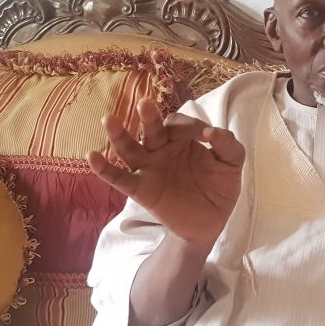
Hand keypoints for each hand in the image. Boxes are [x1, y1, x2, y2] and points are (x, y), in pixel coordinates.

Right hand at [87, 98, 245, 247]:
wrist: (212, 222)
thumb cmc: (219, 187)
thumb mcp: (232, 164)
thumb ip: (229, 145)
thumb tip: (213, 132)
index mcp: (182, 139)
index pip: (179, 124)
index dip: (191, 127)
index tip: (207, 136)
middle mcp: (162, 149)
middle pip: (152, 129)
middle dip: (148, 116)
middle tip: (145, 103)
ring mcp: (150, 169)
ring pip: (130, 149)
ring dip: (119, 135)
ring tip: (109, 120)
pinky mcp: (142, 190)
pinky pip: (120, 179)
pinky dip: (105, 169)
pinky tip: (93, 157)